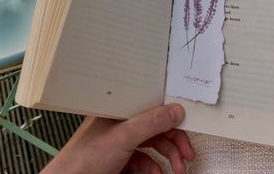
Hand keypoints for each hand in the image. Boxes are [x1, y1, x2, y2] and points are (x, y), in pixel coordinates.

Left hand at [41, 103, 194, 173]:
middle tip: (187, 156)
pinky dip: (153, 168)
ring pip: (152, 146)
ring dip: (168, 158)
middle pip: (155, 128)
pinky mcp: (119, 161)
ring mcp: (119, 143)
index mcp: (118, 108)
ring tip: (177, 170)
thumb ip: (151, 122)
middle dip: (173, 142)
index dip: (170, 115)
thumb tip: (175, 110)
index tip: (187, 126)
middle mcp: (119, 123)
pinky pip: (144, 161)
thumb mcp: (124, 137)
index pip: (151, 105)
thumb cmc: (85, 158)